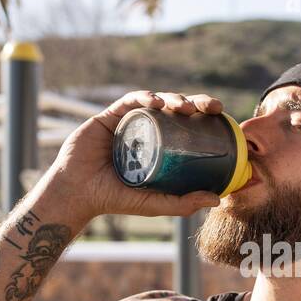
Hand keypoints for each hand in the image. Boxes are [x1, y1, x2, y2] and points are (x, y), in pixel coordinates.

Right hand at [55, 90, 226, 219]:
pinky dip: (145, 97)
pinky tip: (156, 102)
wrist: (78, 193)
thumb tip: (217, 199)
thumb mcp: (155, 204)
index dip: (206, 118)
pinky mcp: (110, 115)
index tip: (222, 116)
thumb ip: (183, 203)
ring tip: (185, 108)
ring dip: (175, 99)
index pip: (188, 127)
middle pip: (177, 110)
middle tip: (213, 107)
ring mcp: (130, 121)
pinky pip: (131, 100)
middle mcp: (148, 130)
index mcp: (161, 146)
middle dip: (197, 102)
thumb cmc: (115, 198)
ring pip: (157, 101)